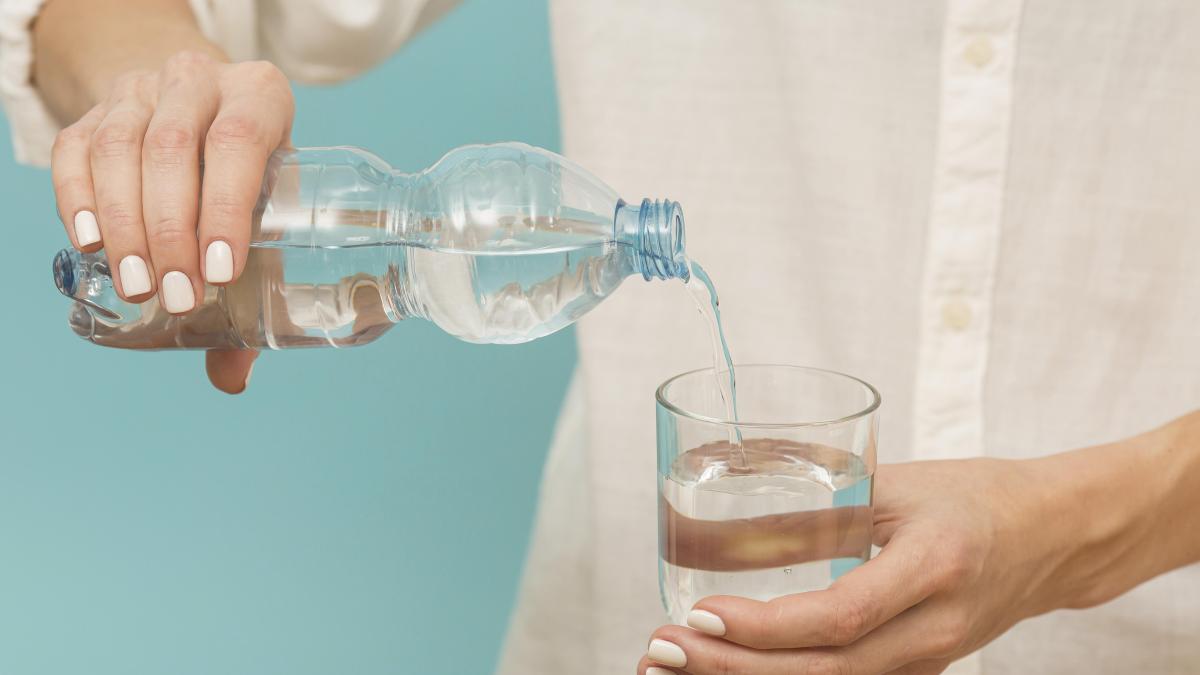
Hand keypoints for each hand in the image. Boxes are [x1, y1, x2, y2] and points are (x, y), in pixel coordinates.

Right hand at [50, 51, 293, 392]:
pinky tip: (90, 244)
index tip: (220, 272)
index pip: (240, 141)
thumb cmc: (248, 174)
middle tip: (175, 296)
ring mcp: (141, 90)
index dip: (226, 206)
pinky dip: (78, 199)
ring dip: (125, 224)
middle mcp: (198, 81)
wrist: (198, 109)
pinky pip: (75, 149)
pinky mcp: (95, 110)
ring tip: (138, 286)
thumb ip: (258, 285)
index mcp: (260, 95)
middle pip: (174, 148)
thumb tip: (232, 378)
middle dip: (170, 230)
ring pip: (121, 148)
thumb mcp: (268, 208)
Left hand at [638, 458, 1082, 674]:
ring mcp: (926, 661)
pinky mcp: (914, 671)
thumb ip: (823, 492)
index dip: (766, 626)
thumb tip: (729, 479)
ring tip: (666, 670)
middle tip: (660, 651)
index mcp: (932, 569)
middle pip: (825, 672)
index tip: (701, 615)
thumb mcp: (901, 482)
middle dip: (732, 672)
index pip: (840, 616)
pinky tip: (725, 674)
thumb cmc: (975, 497)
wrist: (1051, 538)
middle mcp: (931, 630)